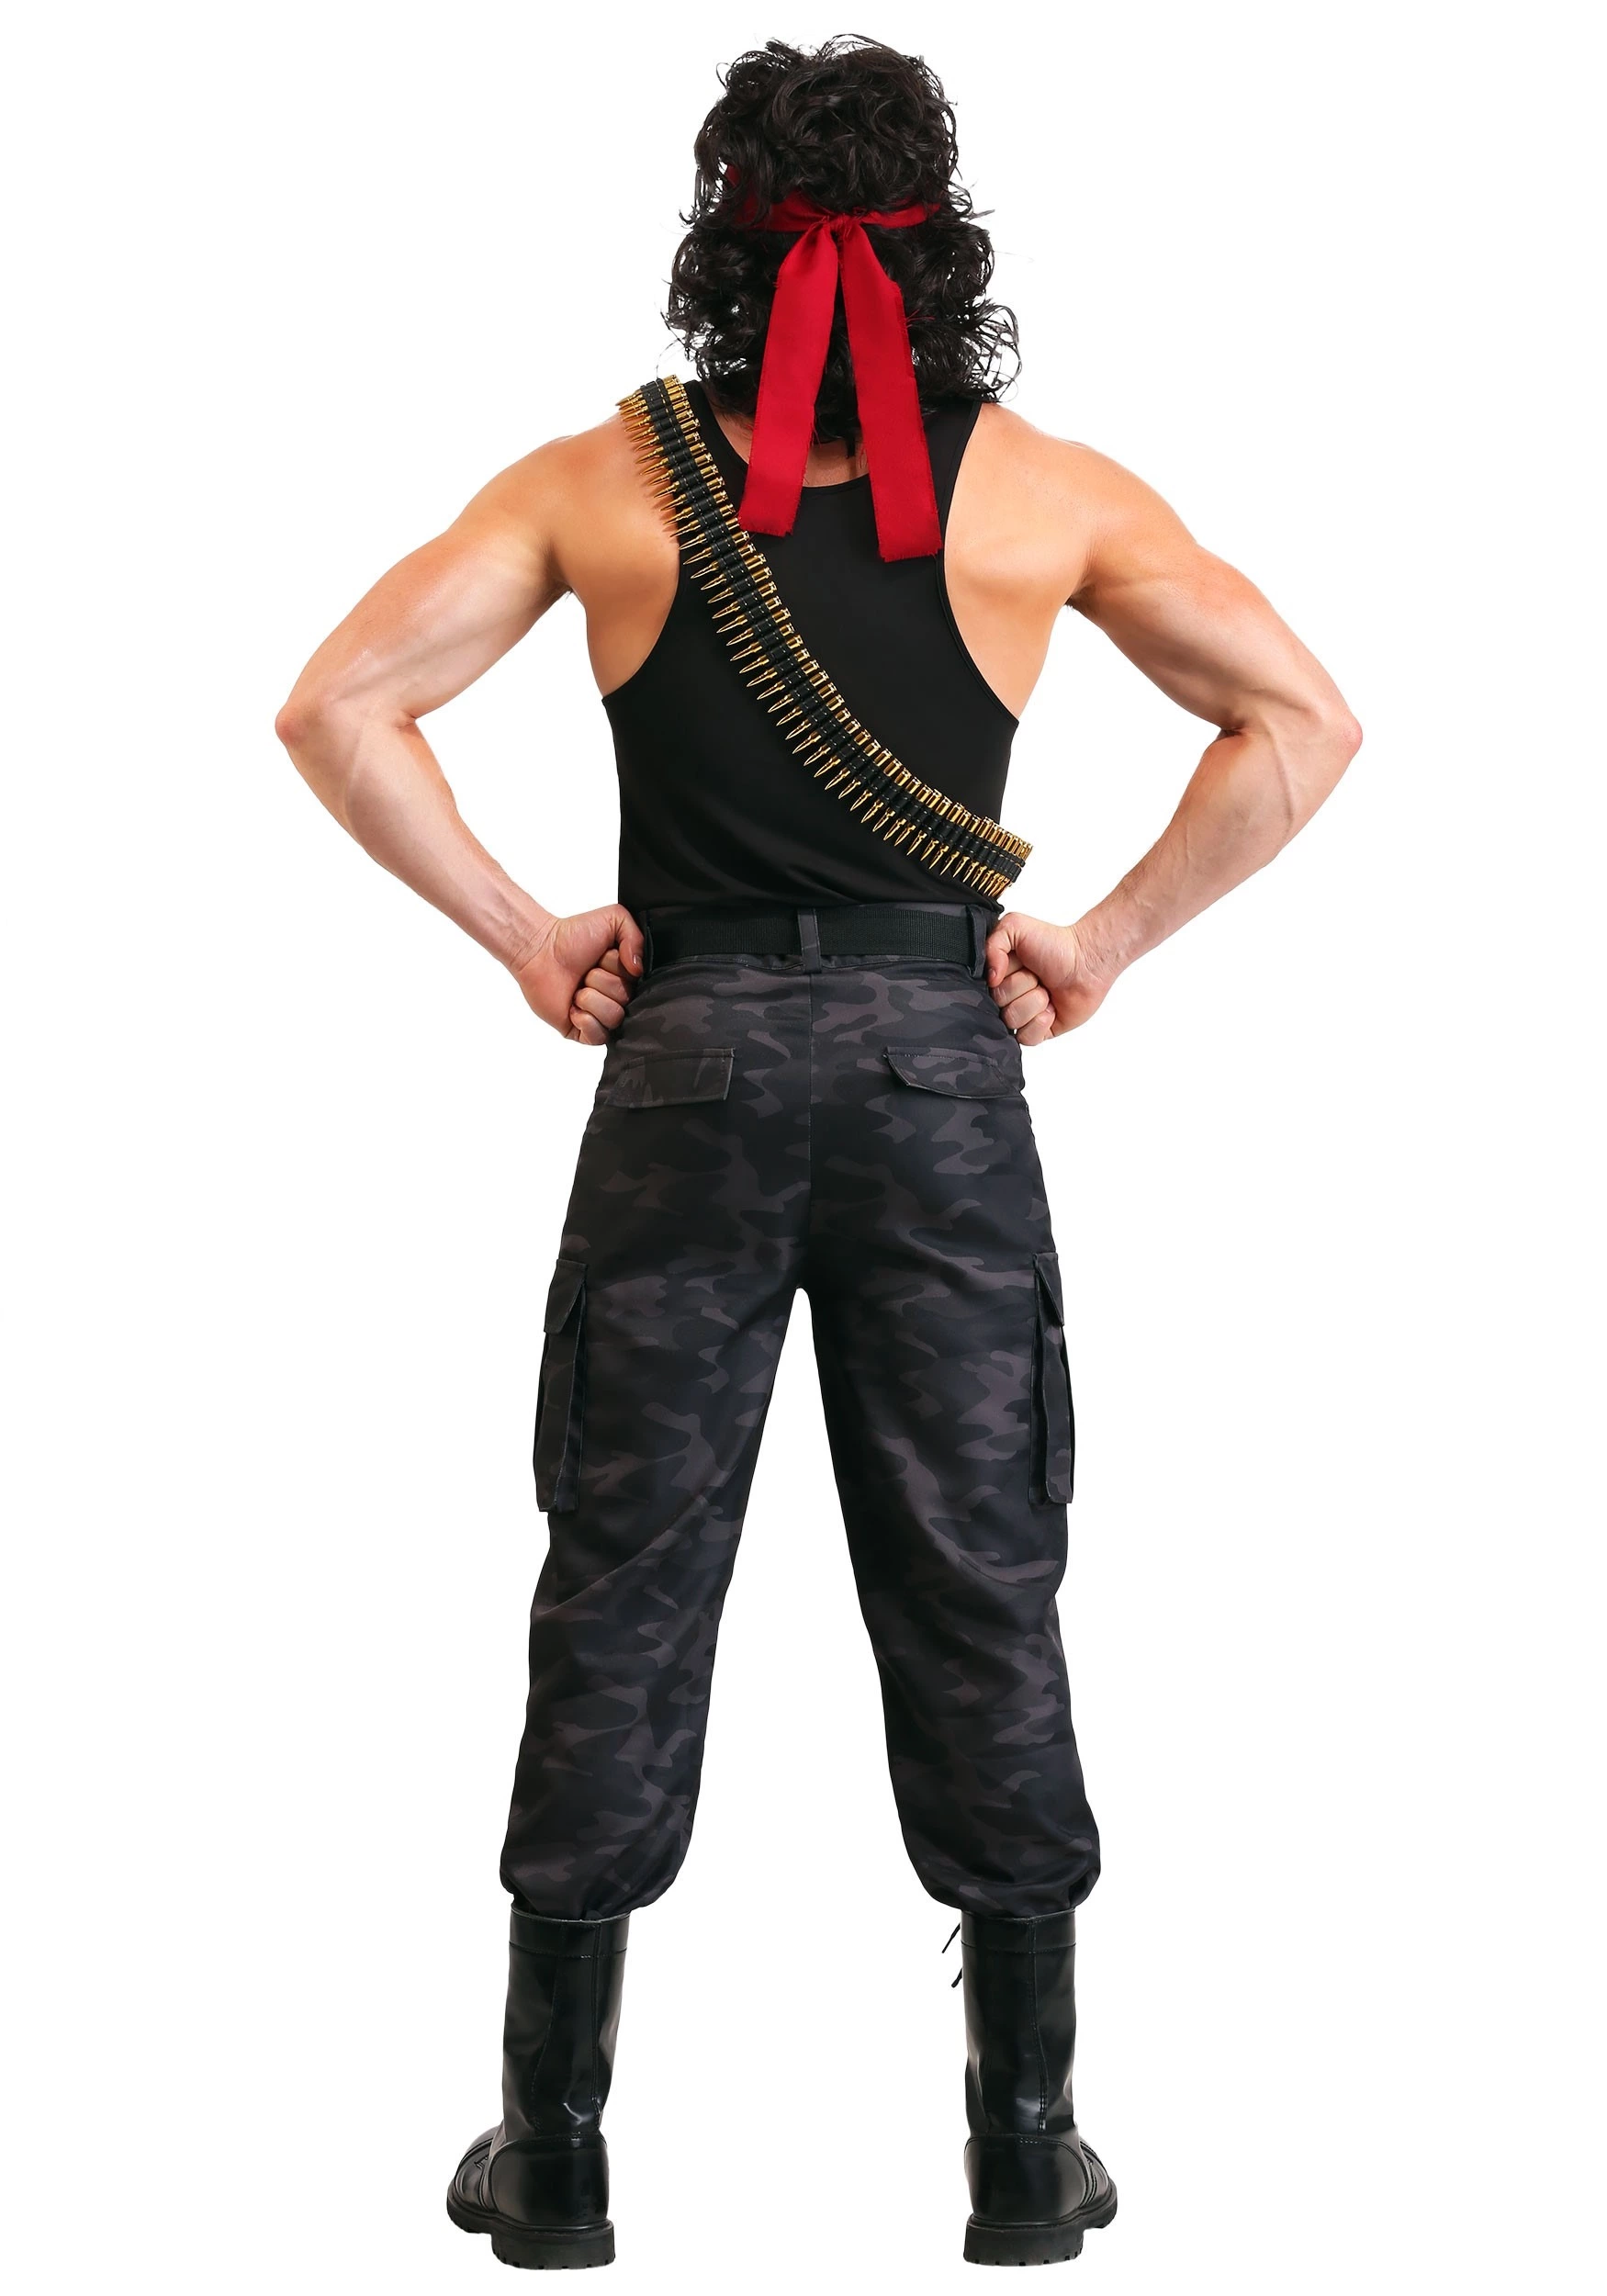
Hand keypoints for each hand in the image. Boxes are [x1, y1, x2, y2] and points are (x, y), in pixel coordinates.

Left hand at [510, 906, 644, 1043]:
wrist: (539, 949)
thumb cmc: (572, 936)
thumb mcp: (614, 918)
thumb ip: (636, 936)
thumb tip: (639, 969)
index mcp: (626, 977)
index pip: (641, 985)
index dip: (622, 971)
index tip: (605, 957)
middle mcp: (615, 998)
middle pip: (627, 1002)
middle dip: (603, 982)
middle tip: (586, 971)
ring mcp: (598, 1016)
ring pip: (614, 1018)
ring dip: (592, 999)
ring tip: (578, 988)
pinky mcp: (580, 1031)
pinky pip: (597, 1037)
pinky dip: (585, 1020)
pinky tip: (573, 1007)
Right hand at [985, 912, 1113, 1044]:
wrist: (1087, 960)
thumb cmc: (1055, 943)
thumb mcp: (1015, 927)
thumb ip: (992, 945)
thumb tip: (990, 977)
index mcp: (997, 975)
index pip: (983, 987)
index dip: (1001, 977)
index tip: (1019, 964)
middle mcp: (1007, 996)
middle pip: (998, 1004)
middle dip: (1022, 986)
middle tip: (1038, 975)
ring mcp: (1022, 1015)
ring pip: (1011, 1021)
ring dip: (1034, 1002)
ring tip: (1047, 990)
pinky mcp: (1039, 1031)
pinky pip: (1025, 1038)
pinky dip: (1040, 1022)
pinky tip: (1051, 1008)